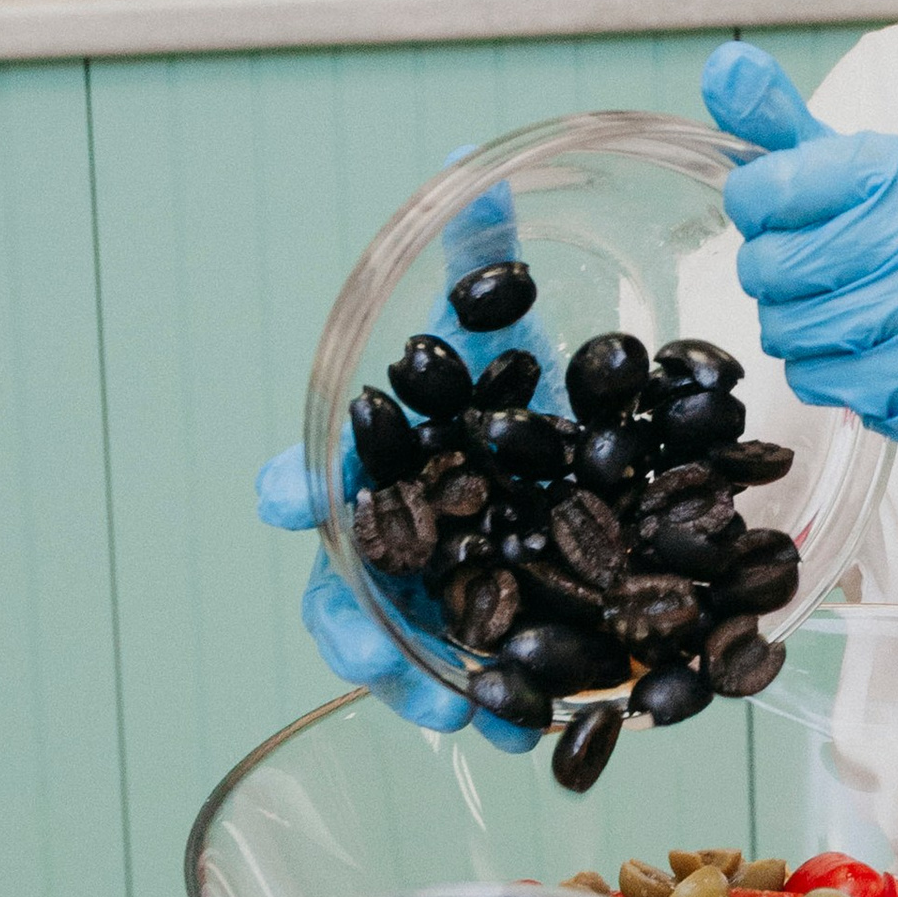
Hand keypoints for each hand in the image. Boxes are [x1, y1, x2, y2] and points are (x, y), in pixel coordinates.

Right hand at [259, 168, 553, 750]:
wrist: (605, 430)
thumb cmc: (525, 371)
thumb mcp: (510, 311)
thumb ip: (481, 250)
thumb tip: (465, 165)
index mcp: (387, 463)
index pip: (320, 480)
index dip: (300, 491)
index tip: (292, 501)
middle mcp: (405, 535)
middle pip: (349, 593)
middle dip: (352, 629)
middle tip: (369, 654)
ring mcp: (451, 592)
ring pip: (411, 652)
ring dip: (425, 687)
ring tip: (458, 715)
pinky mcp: (515, 632)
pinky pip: (495, 679)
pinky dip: (506, 704)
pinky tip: (532, 731)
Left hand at [702, 42, 897, 517]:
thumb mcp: (854, 166)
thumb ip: (779, 119)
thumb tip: (723, 66)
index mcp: (891, 169)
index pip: (759, 191)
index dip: (757, 207)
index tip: (788, 211)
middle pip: (764, 267)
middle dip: (775, 271)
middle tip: (818, 265)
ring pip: (781, 327)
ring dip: (794, 322)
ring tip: (841, 305)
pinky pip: (810, 376)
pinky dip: (821, 367)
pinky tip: (859, 347)